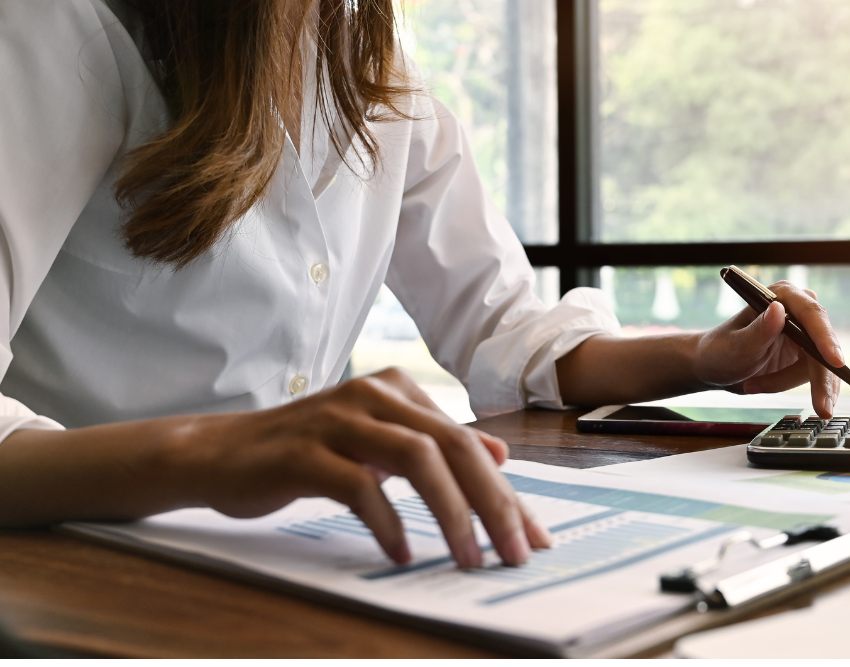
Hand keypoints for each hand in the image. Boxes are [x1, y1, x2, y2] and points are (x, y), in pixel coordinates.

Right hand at [175, 368, 550, 566]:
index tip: (532, 538)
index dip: (506, 492)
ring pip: (415, 458)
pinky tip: (399, 554)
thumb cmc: (306, 452)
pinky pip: (358, 485)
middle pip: (451, 446)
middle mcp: (374, 395)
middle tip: (514, 553)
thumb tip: (498, 454)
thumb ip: (434, 444)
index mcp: (397, 390)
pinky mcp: (303, 451)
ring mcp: (337, 419)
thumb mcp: (378, 443)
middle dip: (492, 503)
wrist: (219, 452)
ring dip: (450, 513)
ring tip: (468, 558)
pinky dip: (386, 522)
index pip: (467, 443)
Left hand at [691, 280, 844, 416]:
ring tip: (754, 385)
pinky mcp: (806, 354)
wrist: (714, 367)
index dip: (825, 338)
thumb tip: (778, 310)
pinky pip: (816, 376)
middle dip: (821, 378)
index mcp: (781, 296)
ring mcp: (805, 333)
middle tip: (822, 408)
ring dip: (788, 382)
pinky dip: (795, 388)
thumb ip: (759, 330)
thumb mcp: (736, 345)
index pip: (811, 315)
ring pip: (820, 365)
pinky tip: (766, 387)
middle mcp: (798, 310)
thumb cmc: (720, 351)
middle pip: (823, 345)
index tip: (835, 361)